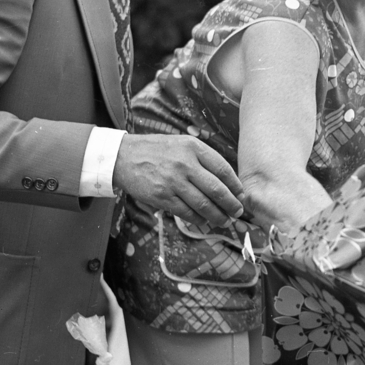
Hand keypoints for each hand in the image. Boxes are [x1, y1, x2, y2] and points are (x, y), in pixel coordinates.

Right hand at [114, 134, 244, 225]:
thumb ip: (203, 158)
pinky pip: (186, 212)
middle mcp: (185, 164)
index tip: (241, 195)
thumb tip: (227, 180)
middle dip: (231, 204)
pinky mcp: (162, 196)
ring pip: (203, 204)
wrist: (123, 156)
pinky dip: (198, 219)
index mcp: (194, 148)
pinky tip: (204, 221)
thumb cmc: (158, 151)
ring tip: (224, 220)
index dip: (236, 185)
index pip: (223, 169)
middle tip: (238, 212)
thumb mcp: (183, 143)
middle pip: (217, 190)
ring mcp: (173, 181)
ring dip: (217, 216)